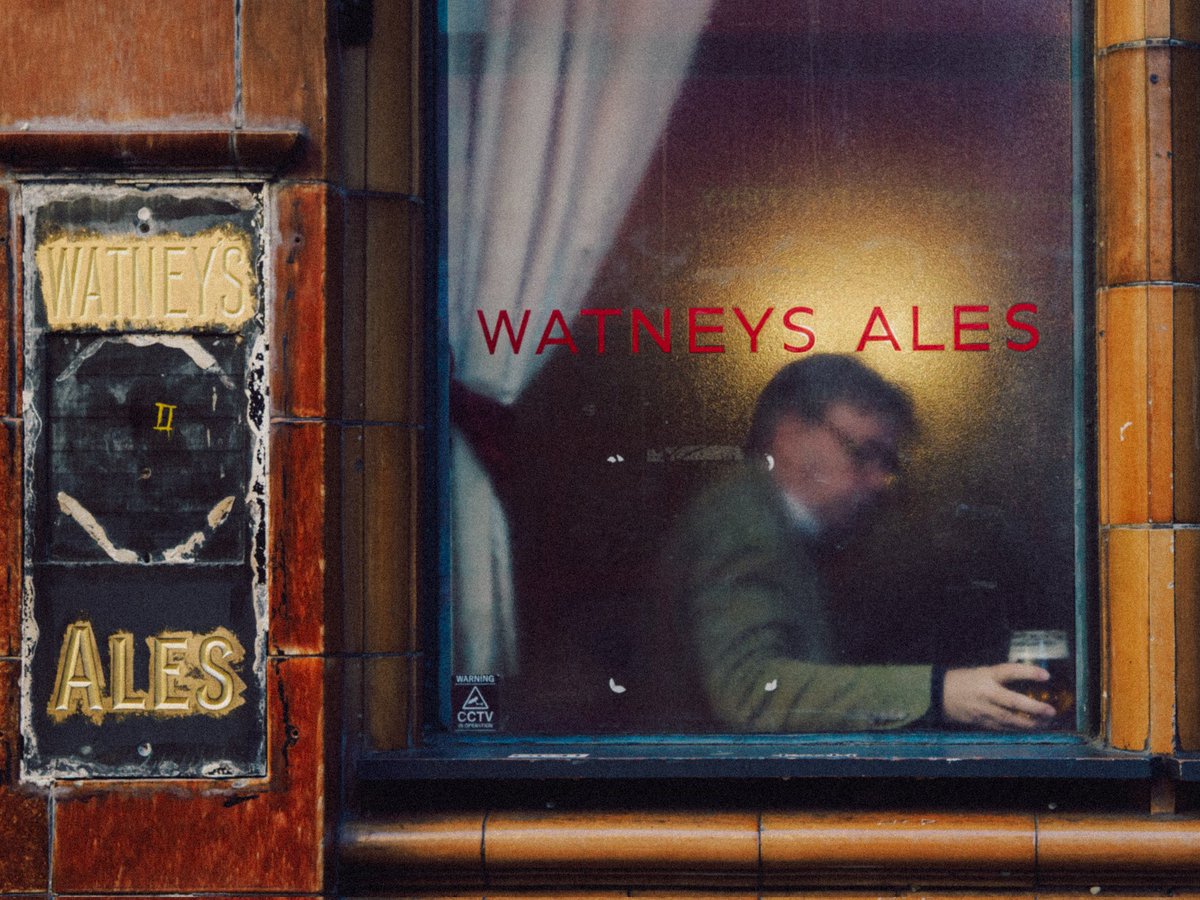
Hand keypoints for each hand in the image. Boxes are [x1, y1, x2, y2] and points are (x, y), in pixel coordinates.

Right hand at [942, 663, 1057, 729]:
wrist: (939, 695)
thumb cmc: (961, 680)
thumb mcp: (980, 672)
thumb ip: (999, 676)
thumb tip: (1025, 678)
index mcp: (985, 675)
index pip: (1010, 671)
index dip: (1028, 672)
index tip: (1046, 676)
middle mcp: (986, 693)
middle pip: (1013, 701)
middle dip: (1034, 708)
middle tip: (1050, 711)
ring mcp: (984, 710)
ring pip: (1010, 719)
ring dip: (1030, 723)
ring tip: (1045, 723)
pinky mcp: (981, 722)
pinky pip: (1003, 727)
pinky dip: (1017, 729)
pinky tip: (1028, 729)